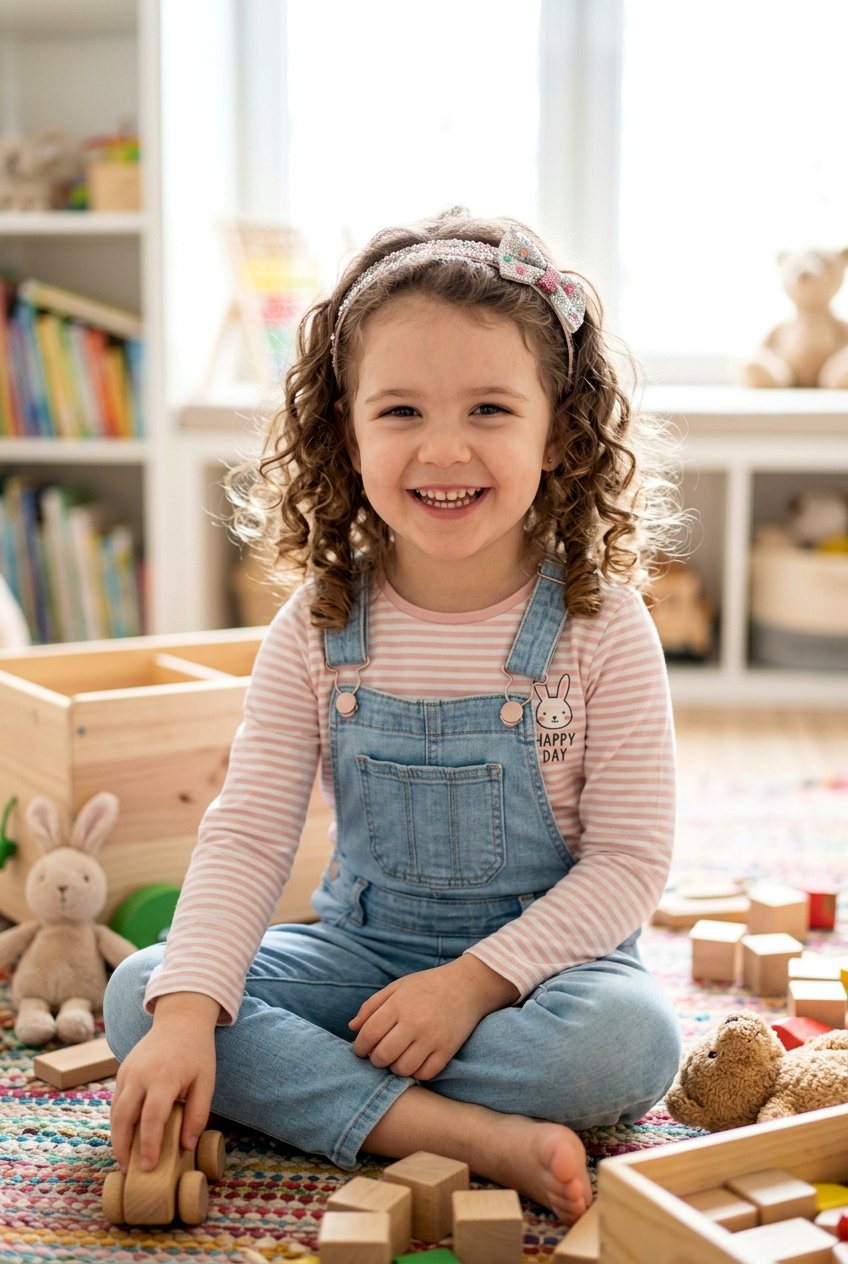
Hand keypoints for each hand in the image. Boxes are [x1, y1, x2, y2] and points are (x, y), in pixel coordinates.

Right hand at [109, 992, 218, 1173]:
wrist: (180, 1019)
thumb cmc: (197, 1052)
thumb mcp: (206, 1081)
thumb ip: (198, 1114)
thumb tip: (186, 1146)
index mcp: (163, 1078)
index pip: (151, 1118)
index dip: (148, 1146)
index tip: (148, 1167)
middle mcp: (140, 1075)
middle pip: (123, 1118)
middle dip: (122, 1147)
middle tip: (129, 1170)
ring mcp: (127, 1072)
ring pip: (115, 1111)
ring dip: (117, 1137)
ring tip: (126, 1159)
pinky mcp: (122, 1070)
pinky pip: (116, 1101)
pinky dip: (118, 1121)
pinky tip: (126, 1135)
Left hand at [349, 956, 518, 1080]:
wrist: (467, 985)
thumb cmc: (427, 986)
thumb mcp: (397, 987)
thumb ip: (372, 1006)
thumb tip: (352, 1028)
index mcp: (399, 1004)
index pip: (369, 1035)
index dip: (359, 1047)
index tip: (361, 1049)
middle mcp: (415, 1022)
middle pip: (383, 1056)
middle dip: (375, 1060)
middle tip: (378, 1055)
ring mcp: (433, 1037)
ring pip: (402, 1069)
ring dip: (394, 1068)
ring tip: (397, 1058)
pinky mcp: (448, 1049)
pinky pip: (425, 1074)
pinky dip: (416, 1072)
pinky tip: (414, 1061)